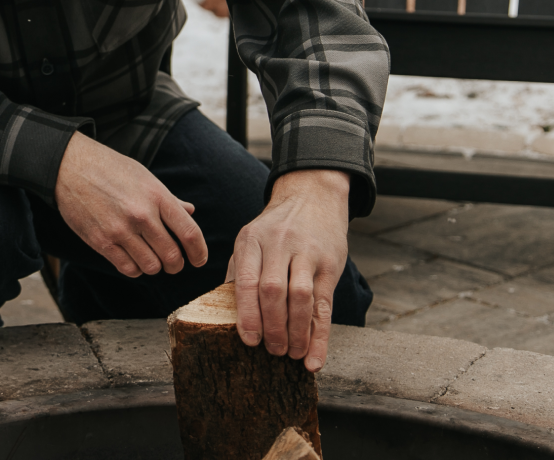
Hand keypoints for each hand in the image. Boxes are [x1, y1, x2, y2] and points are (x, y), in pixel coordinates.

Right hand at [54, 132, 207, 277]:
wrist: (70, 166)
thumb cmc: (109, 168)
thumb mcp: (144, 176)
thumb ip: (167, 197)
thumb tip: (190, 211)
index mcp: (156, 195)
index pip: (189, 233)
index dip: (199, 252)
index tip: (198, 259)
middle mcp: (141, 215)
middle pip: (172, 256)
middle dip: (176, 264)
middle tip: (173, 262)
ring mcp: (121, 230)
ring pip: (152, 267)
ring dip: (154, 266)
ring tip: (150, 257)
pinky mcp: (101, 242)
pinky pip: (128, 269)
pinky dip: (135, 268)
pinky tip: (132, 258)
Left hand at [225, 168, 349, 371]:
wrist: (312, 196)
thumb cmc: (276, 227)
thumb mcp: (251, 238)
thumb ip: (239, 270)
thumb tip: (224, 308)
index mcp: (251, 239)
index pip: (247, 281)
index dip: (247, 315)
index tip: (249, 341)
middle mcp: (278, 243)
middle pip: (272, 292)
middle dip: (272, 327)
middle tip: (272, 351)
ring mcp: (306, 252)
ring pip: (300, 298)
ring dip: (296, 333)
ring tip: (291, 354)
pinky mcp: (329, 262)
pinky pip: (324, 304)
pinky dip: (319, 336)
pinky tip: (314, 358)